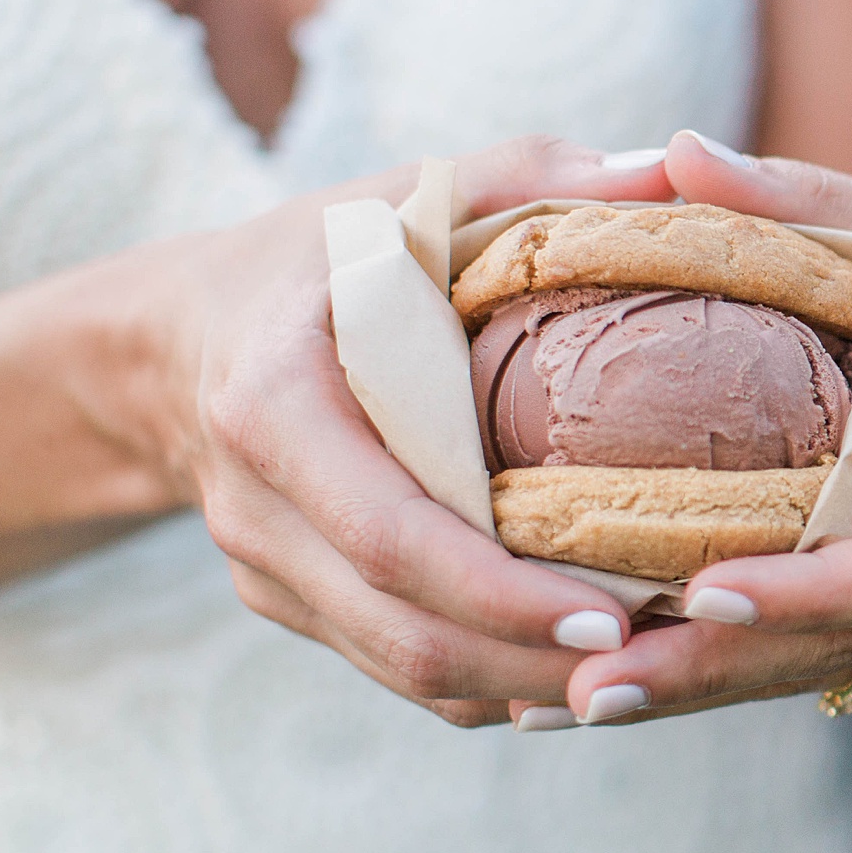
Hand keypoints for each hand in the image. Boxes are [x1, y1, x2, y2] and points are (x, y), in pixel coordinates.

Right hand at [141, 138, 683, 725]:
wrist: (183, 337)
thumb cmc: (322, 253)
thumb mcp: (409, 194)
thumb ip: (529, 174)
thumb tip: (668, 167)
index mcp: (273, 407)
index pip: (391, 535)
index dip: (499, 593)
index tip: (611, 617)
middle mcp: (257, 510)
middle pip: (405, 630)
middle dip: (535, 660)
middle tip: (662, 656)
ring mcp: (268, 571)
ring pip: (407, 670)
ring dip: (527, 685)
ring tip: (648, 669)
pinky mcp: (294, 605)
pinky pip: (402, 670)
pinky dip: (494, 681)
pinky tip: (583, 669)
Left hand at [530, 131, 851, 725]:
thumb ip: (802, 200)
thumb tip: (675, 155)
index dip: (813, 590)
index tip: (701, 590)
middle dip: (721, 666)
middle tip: (591, 687)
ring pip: (830, 664)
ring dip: (701, 687)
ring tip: (563, 707)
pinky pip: (819, 657)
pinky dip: (717, 670)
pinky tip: (605, 689)